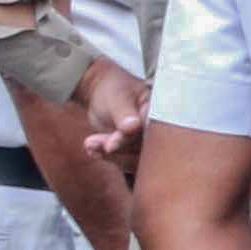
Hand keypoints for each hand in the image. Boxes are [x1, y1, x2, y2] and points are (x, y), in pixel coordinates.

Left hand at [75, 60, 148, 194]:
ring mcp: (145, 140)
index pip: (154, 131)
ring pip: (133, 158)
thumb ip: (124, 112)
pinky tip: (92, 148)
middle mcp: (156, 128)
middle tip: (98, 144)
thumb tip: (133, 127)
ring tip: (91, 143)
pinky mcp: (132, 149)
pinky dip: (105, 156)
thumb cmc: (114, 89)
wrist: (102, 92)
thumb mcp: (118, 96)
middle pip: (144, 149)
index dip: (134, 139)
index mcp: (159, 111)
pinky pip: (123, 160)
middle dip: (119, 148)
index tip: (112, 142)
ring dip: (110, 154)